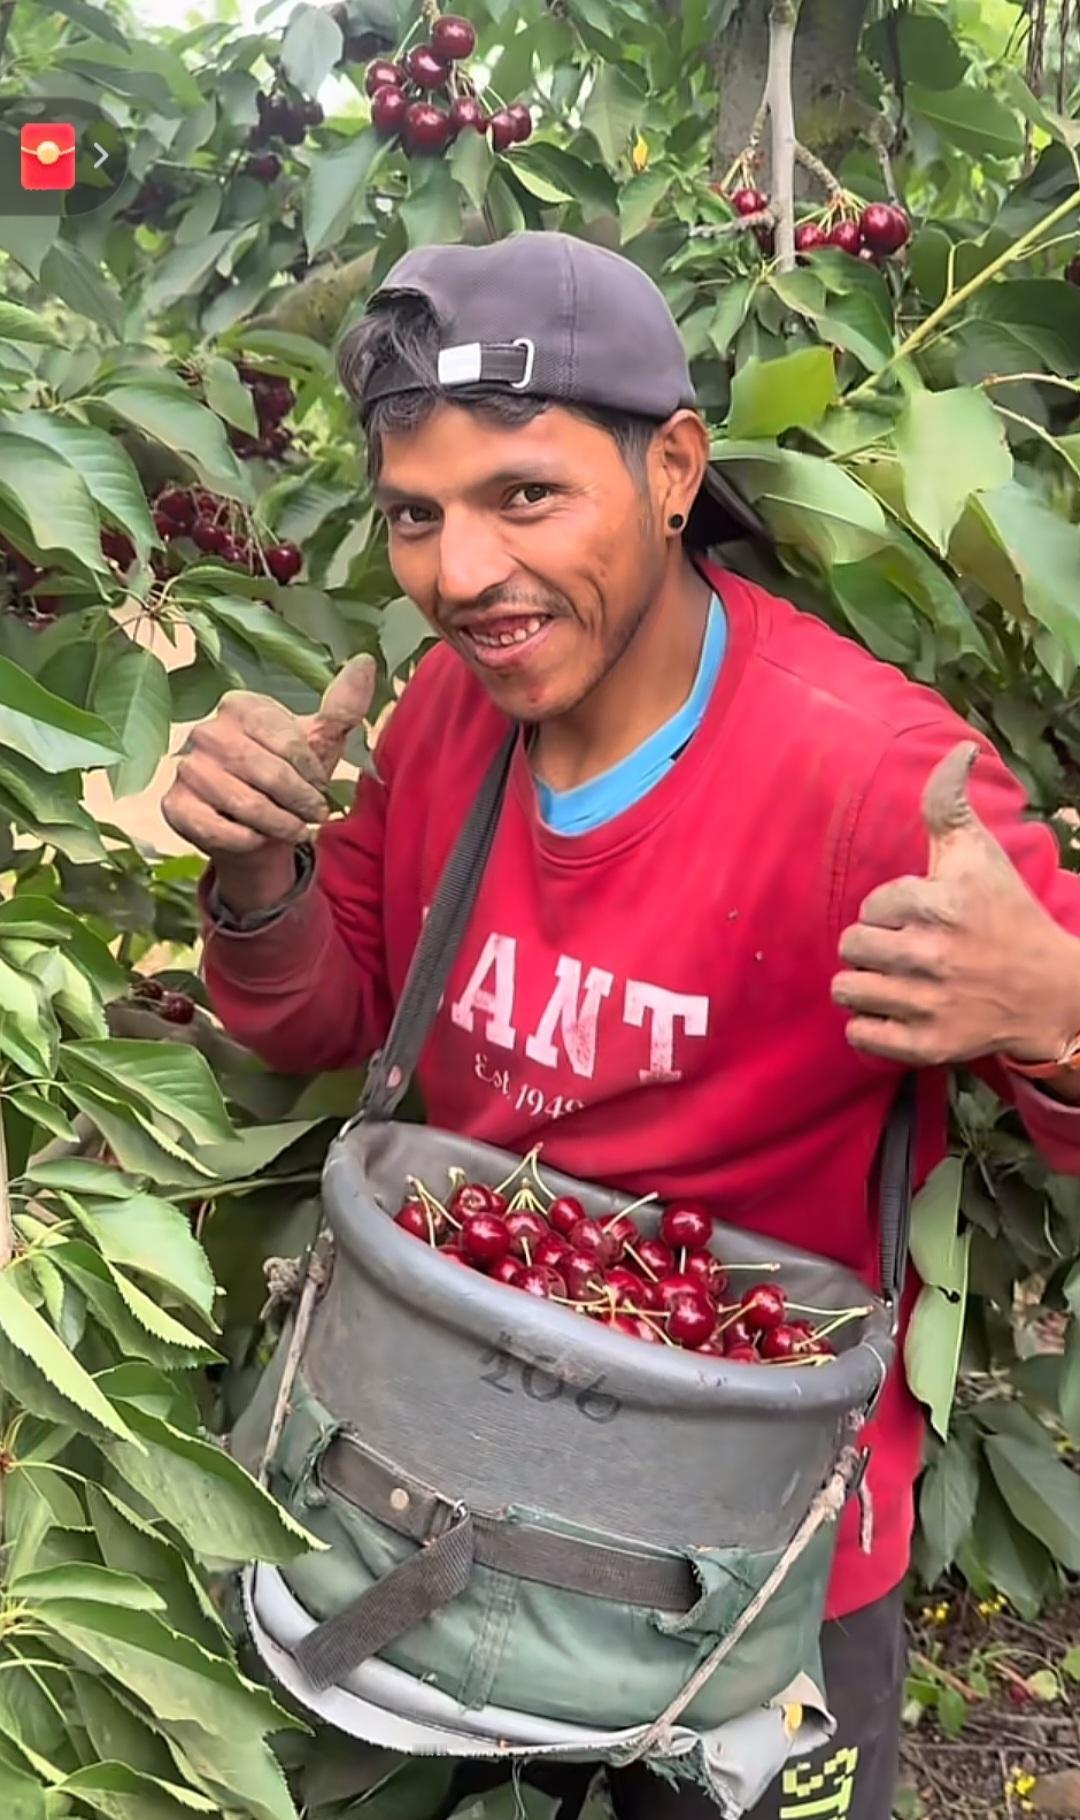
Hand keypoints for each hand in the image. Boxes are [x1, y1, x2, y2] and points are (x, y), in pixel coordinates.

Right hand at [163, 654, 375, 911]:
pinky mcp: (174, 806)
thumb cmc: (288, 777)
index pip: (287, 742)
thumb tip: (365, 662)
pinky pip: (219, 830)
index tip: (320, 786)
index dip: (312, 772)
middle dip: (301, 802)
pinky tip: (259, 838)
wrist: (254, 825)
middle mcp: (206, 732)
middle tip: (314, 815)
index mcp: (240, 706)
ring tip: (294, 829)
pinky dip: (249, 841)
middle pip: (268, 774)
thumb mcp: (318, 743)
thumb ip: (342, 708)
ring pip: (246, 805)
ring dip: (281, 825)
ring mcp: (186, 768)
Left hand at [831, 741, 1079, 1067]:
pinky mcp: (927, 1046)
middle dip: (873, 946)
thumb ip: (951, 802)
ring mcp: (929, 1004)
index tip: (922, 917)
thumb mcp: (980, 854)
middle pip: (851, 947)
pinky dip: (870, 1028)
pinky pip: (859, 1035)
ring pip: (847, 989)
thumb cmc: (1005, 915)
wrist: (1050, 992)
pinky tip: (896, 1012)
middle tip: (906, 950)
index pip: (872, 906)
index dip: (891, 911)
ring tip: (896, 980)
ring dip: (865, 985)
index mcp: (941, 904)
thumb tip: (959, 748)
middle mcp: (933, 955)